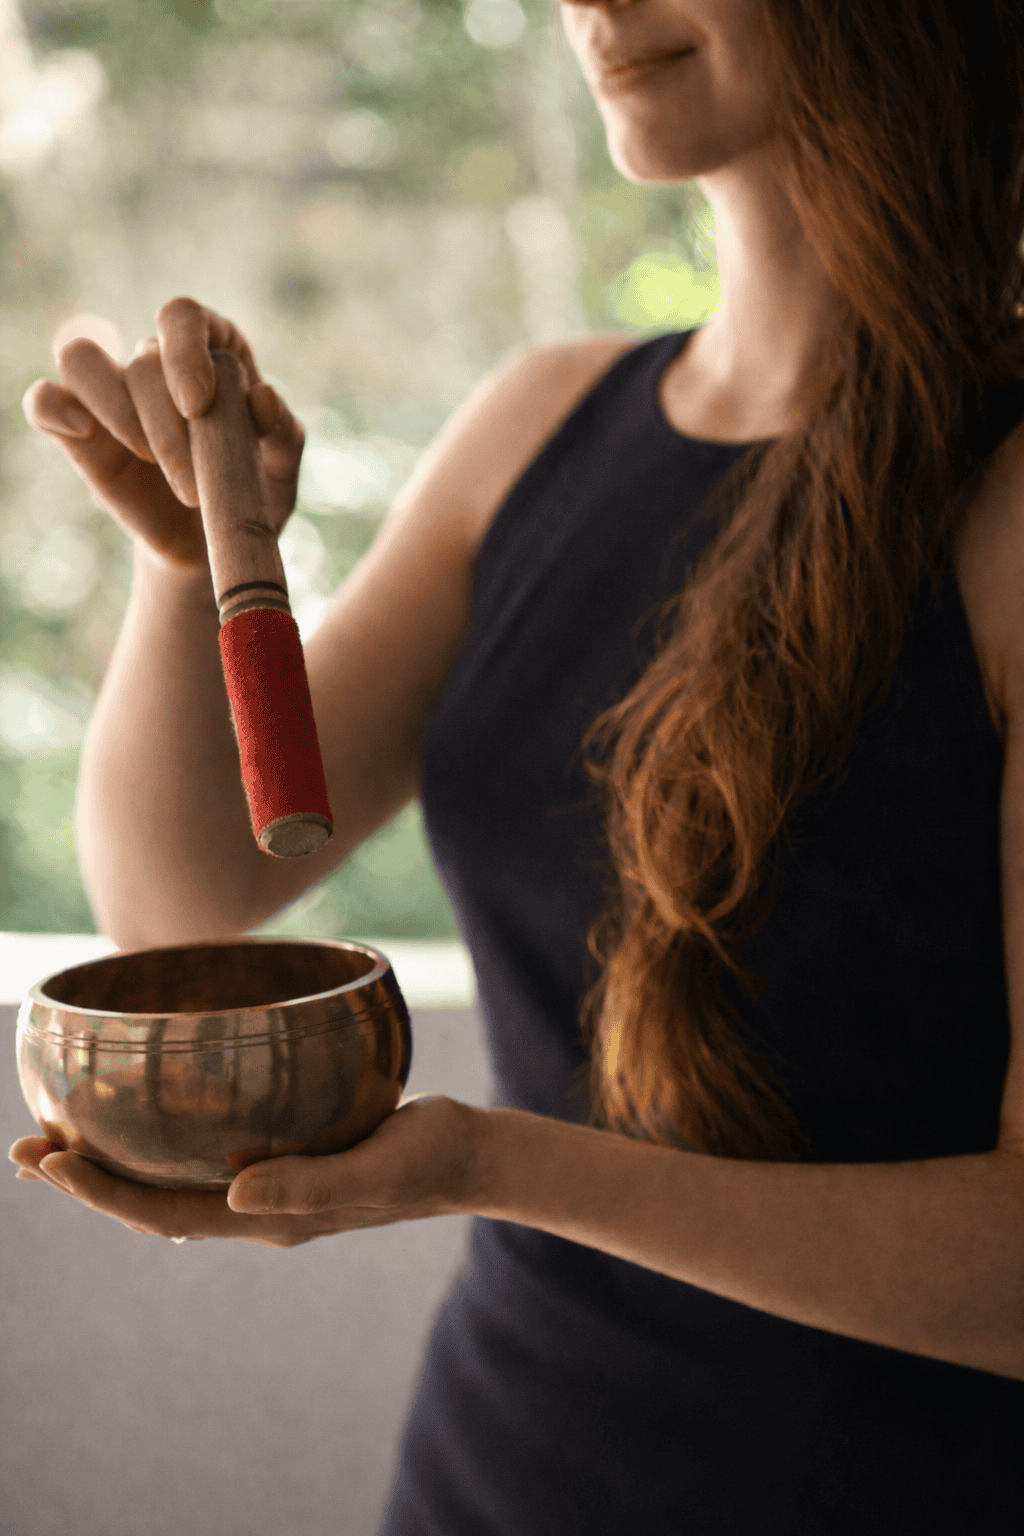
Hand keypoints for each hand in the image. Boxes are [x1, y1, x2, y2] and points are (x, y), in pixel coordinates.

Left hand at [8, 1095, 482, 1248]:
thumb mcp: (375, 1168)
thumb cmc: (427, 1157)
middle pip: (152, 1204)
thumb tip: (233, 1196)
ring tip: (60, 1140)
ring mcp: (268, 1186)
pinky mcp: (284, 1157)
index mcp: (269, 1217)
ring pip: (171, 1183)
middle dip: (86, 1181)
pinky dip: (159, 1145)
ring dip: (113, 1166)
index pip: (165, 1212)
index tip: (48, 1161)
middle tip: (26, 1150)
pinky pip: (203, 1160)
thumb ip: (310, 1184)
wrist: (467, 1156)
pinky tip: (148, 1119)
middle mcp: (257, 1206)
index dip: (101, 1192)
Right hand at [20, 297, 304, 576]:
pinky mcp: (79, 433)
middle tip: (193, 486)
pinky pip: (44, 400)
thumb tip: (262, 399)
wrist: (213, 546)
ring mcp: (114, 395)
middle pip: (143, 360)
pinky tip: (80, 431)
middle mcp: (158, 363)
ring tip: (148, 461)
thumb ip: (284, 434)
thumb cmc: (250, 496)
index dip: (185, 351)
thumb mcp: (282, 472)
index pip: (183, 317)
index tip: (198, 405)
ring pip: (82, 360)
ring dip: (116, 412)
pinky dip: (52, 407)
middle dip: (168, 428)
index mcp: (212, 352)